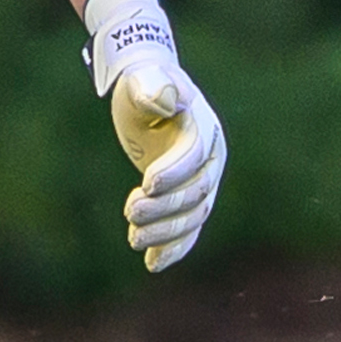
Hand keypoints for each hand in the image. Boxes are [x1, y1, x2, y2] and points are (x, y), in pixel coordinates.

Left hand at [80, 0, 221, 271]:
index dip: (174, 172)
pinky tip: (153, 263)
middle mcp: (211, 160)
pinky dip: (174, 248)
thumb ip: (155, 87)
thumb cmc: (144, 82)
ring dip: (165, 232)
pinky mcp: (186, 199)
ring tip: (133, 238)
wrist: (147, 93)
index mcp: (204, 129)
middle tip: (129, 211)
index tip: (146, 183)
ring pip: (193, 216)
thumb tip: (166, 98)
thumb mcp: (144, 78)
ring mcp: (202, 183)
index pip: (195, 156)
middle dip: (164, 207)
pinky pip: (188, 230)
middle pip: (195, 192)